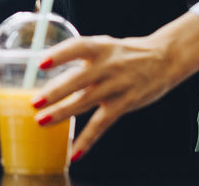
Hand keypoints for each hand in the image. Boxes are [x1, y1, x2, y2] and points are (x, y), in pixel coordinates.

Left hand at [34, 13, 198, 160]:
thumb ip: (80, 59)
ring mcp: (116, 86)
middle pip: (78, 80)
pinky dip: (87, 140)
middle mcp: (107, 66)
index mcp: (100, 47)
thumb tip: (48, 74)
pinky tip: (74, 152)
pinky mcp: (124, 104)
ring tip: (42, 121)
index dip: (59, 55)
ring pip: (86, 102)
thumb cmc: (125, 53)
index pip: (78, 47)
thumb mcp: (104, 46)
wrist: (163, 59)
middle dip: (55, 92)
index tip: (41, 63)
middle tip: (35, 102)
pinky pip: (102, 124)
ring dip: (62, 113)